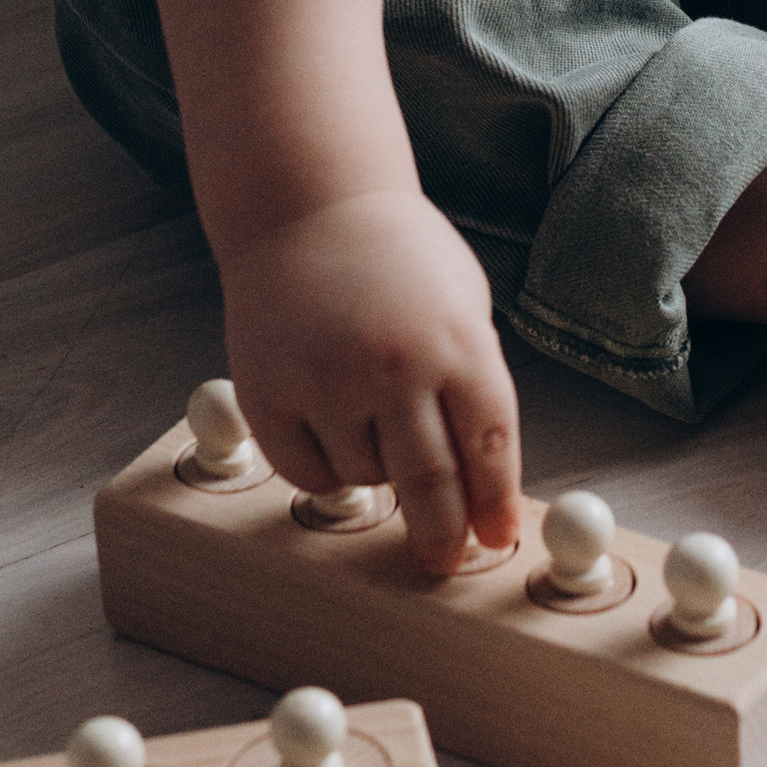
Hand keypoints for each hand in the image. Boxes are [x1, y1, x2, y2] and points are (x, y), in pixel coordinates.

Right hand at [217, 188, 520, 576]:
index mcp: (459, 342)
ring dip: (378, 477)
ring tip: (375, 427)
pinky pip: (307, 471)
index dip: (495, 504)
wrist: (307, 205)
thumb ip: (473, 379)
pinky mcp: (271, 391)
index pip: (490, 448)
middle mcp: (396, 367)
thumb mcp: (462, 301)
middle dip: (442, 535)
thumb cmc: (396, 255)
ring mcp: (329, 381)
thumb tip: (485, 479)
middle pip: (431, 484)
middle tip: (443, 561)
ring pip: (365, 479)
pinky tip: (333, 437)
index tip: (496, 539)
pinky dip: (326, 471)